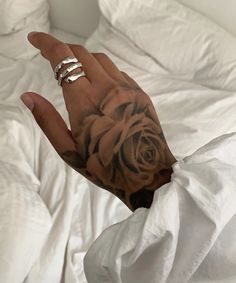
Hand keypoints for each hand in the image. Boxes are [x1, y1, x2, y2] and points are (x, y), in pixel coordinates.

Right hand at [21, 32, 175, 210]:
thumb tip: (28, 97)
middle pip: (80, 53)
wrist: (145, 172)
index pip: (62, 58)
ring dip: (82, 58)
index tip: (35, 39)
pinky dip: (102, 70)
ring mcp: (126, 88)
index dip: (46, 43)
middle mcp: (106, 87)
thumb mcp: (69, 149)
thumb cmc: (104, 166)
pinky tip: (98, 84)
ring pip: (100, 59)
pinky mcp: (139, 93)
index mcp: (84, 101)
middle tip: (51, 56)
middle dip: (62, 49)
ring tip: (74, 71)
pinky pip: (117, 71)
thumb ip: (47, 120)